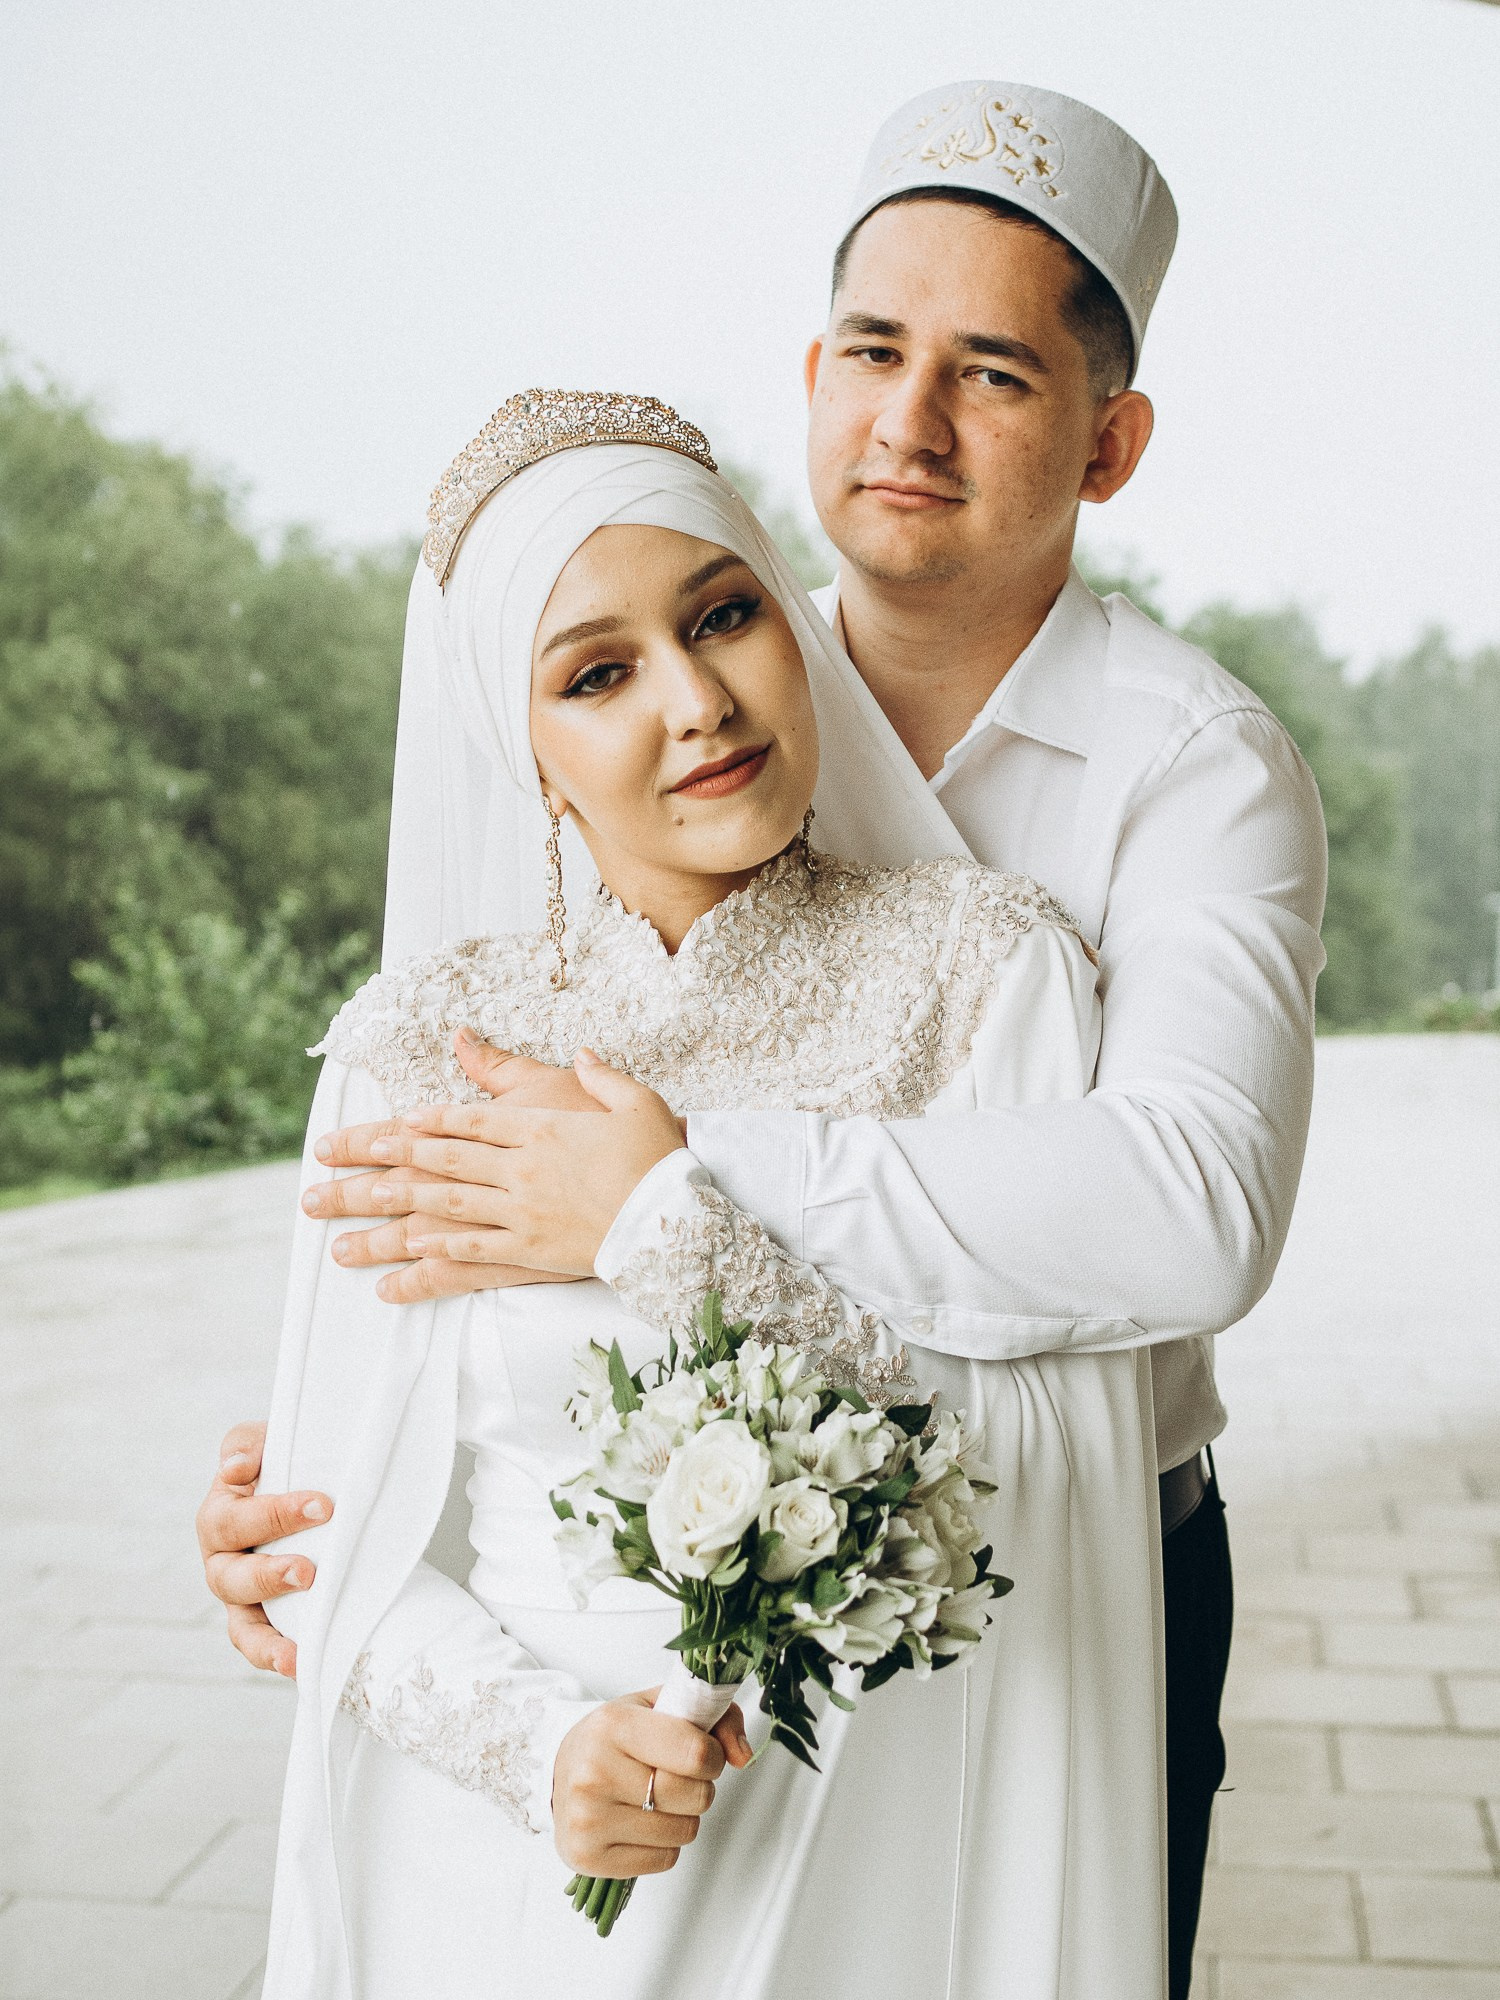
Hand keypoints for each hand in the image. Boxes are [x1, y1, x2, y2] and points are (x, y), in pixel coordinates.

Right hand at [195, 1422, 332, 1678]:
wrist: (320, 1489)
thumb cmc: (291, 1462)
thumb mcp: (271, 1441)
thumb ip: (248, 1444)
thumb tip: (238, 1467)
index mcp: (221, 1514)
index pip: (233, 1519)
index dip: (274, 1515)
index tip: (322, 1506)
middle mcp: (223, 1560)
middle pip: (230, 1576)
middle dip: (269, 1575)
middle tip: (308, 1572)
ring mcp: (242, 1597)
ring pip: (241, 1625)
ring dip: (268, 1638)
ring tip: (298, 1648)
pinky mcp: (264, 1623)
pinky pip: (262, 1648)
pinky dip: (277, 1658)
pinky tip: (301, 1666)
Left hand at [364, 1047, 685, 1281]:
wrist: (672, 1221)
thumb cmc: (658, 1159)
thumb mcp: (635, 1101)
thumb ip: (601, 1074)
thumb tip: (581, 1053)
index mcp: (541, 1128)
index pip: (473, 1119)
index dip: (433, 1119)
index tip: (402, 1119)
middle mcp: (521, 1167)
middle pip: (445, 1158)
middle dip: (394, 1154)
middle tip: (353, 1155)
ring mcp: (521, 1211)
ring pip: (447, 1203)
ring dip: (402, 1199)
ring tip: (367, 1197)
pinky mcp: (529, 1250)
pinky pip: (473, 1251)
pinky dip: (438, 1253)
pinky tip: (410, 1255)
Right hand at [551, 1689, 752, 1876]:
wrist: (560, 1770)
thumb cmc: (615, 1737)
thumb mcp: (660, 1707)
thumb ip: (714, 1718)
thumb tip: (744, 1756)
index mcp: (613, 1725)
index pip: (695, 1753)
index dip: (713, 1756)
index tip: (704, 1753)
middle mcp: (595, 1773)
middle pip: (693, 1796)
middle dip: (700, 1787)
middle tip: (678, 1776)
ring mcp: (588, 1819)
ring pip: (683, 1831)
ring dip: (683, 1816)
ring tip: (656, 1798)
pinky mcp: (588, 1857)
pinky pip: (664, 1859)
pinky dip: (664, 1844)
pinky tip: (641, 1822)